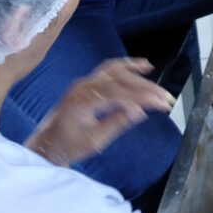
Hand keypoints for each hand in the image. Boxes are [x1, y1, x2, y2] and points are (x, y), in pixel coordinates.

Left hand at [24, 58, 173, 166]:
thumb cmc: (68, 146)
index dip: (142, 96)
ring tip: (155, 77)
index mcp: (82, 102)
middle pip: (119, 80)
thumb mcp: (95, 141)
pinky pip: (108, 70)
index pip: (118, 94)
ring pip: (114, 71)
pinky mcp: (86, 84)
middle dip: (145, 87)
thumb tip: (140, 111)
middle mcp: (82, 87)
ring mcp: (83, 83)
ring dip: (136, 73)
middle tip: (165, 97)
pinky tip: (141, 66)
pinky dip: (126, 66)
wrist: (46, 145)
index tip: (161, 103)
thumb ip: (117, 123)